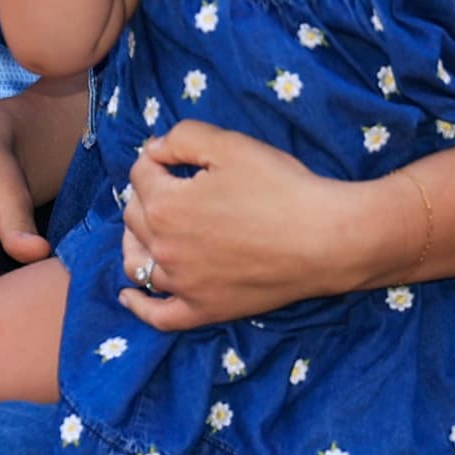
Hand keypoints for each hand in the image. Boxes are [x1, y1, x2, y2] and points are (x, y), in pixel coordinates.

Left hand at [116, 121, 371, 329]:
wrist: (325, 239)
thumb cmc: (281, 187)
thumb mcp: (230, 145)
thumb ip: (182, 138)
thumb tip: (153, 149)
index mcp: (165, 206)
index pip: (140, 175)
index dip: (156, 160)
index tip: (175, 158)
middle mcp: (164, 248)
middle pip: (134, 217)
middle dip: (145, 195)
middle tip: (170, 186)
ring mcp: (182, 285)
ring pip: (137, 264)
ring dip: (134, 242)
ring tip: (145, 230)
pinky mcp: (203, 310)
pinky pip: (158, 316)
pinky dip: (138, 306)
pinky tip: (129, 296)